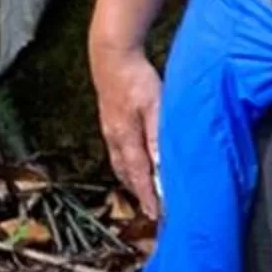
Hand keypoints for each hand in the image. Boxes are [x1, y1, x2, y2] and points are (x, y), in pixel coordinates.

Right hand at [91, 43, 162, 219]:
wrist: (111, 55)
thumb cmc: (136, 78)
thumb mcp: (155, 106)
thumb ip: (158, 136)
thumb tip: (161, 165)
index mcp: (126, 138)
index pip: (139, 176)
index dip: (148, 197)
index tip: (156, 215)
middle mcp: (115, 139)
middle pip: (128, 175)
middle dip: (140, 194)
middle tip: (152, 212)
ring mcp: (110, 131)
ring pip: (121, 165)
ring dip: (133, 182)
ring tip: (144, 195)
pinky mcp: (110, 123)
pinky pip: (119, 153)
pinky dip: (128, 167)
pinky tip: (135, 166)